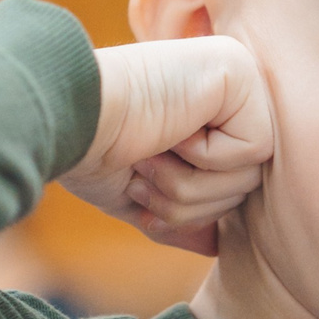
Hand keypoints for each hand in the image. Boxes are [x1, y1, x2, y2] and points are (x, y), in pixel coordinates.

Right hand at [65, 38, 274, 256]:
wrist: (65, 119)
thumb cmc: (93, 150)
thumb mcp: (141, 193)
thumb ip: (182, 212)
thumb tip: (217, 244)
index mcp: (210, 109)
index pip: (232, 185)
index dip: (190, 207)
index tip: (140, 192)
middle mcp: (229, 88)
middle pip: (247, 183)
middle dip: (191, 199)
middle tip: (144, 170)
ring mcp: (239, 76)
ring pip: (252, 172)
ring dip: (192, 181)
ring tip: (152, 152)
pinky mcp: (240, 74)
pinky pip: (253, 148)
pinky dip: (205, 155)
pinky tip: (171, 130)